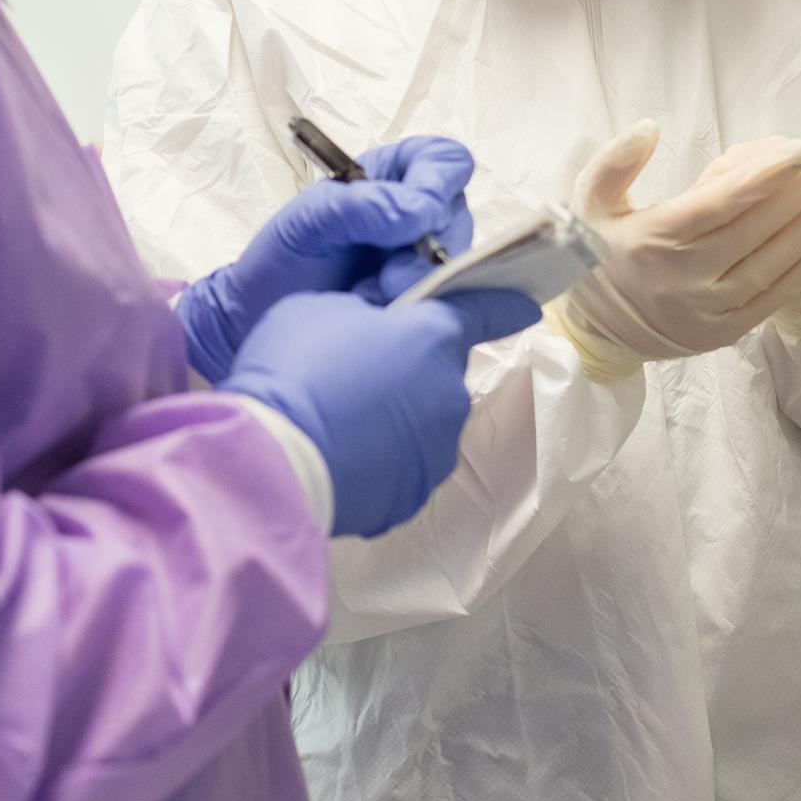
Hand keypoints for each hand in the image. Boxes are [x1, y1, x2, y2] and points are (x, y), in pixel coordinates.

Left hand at [174, 136, 475, 381]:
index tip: (420, 214)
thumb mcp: (307, 222)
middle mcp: (414, 214)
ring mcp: (422, 260)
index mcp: (389, 177)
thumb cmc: (280, 262)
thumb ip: (357, 206)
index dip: (440, 181)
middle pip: (456, 214)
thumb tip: (420, 211)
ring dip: (422, 282)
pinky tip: (383, 317)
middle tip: (389, 279)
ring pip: (457, 260)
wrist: (259, 322)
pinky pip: (450, 300)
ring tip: (374, 299)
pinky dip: (421, 308)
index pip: (443, 160)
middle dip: (430, 247)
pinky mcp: (426, 302)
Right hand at [220, 288, 541, 536]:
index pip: (484, 311)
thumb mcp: (321, 308)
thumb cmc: (294, 370)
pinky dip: (379, 458)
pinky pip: (402, 465)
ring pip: (422, 421)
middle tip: (357, 370)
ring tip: (341, 421)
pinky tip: (339, 456)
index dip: (503, 305)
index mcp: (432, 338)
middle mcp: (449, 394)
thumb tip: (377, 326)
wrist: (273, 460)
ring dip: (395, 416)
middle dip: (409, 366)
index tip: (527, 308)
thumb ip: (364, 310)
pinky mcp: (412, 494)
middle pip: (438, 370)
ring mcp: (435, 450)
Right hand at [545, 123, 800, 383]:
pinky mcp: (722, 332)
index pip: (722, 202)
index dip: (767, 175)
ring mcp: (706, 309)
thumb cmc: (597, 253)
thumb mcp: (588, 201)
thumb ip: (615, 161)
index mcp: (652, 239)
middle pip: (757, 228)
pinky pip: (772, 299)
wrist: (596, 328)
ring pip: (771, 263)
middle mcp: (683, 277)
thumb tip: (650, 128)